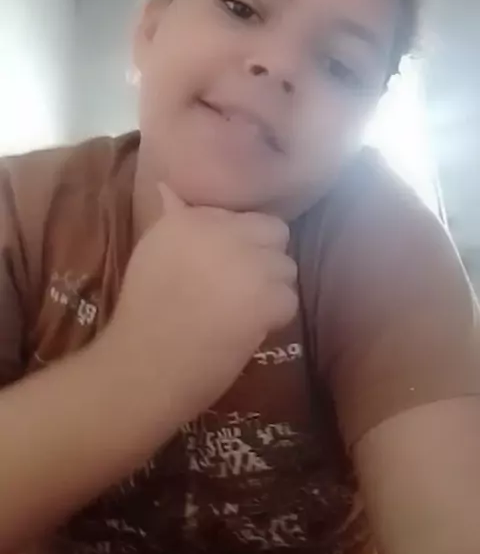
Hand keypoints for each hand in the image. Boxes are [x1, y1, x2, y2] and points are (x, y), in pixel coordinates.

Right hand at [107, 184, 297, 427]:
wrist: (142, 366)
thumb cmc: (144, 314)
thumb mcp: (151, 252)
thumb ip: (171, 217)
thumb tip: (167, 187)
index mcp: (192, 218)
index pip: (243, 217)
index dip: (239, 245)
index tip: (220, 270)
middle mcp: (223, 231)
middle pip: (275, 233)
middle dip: (265, 260)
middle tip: (241, 289)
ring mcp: (246, 263)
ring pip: (286, 268)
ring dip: (270, 291)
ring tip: (241, 313)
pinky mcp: (264, 298)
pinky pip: (289, 301)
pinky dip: (274, 319)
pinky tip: (246, 331)